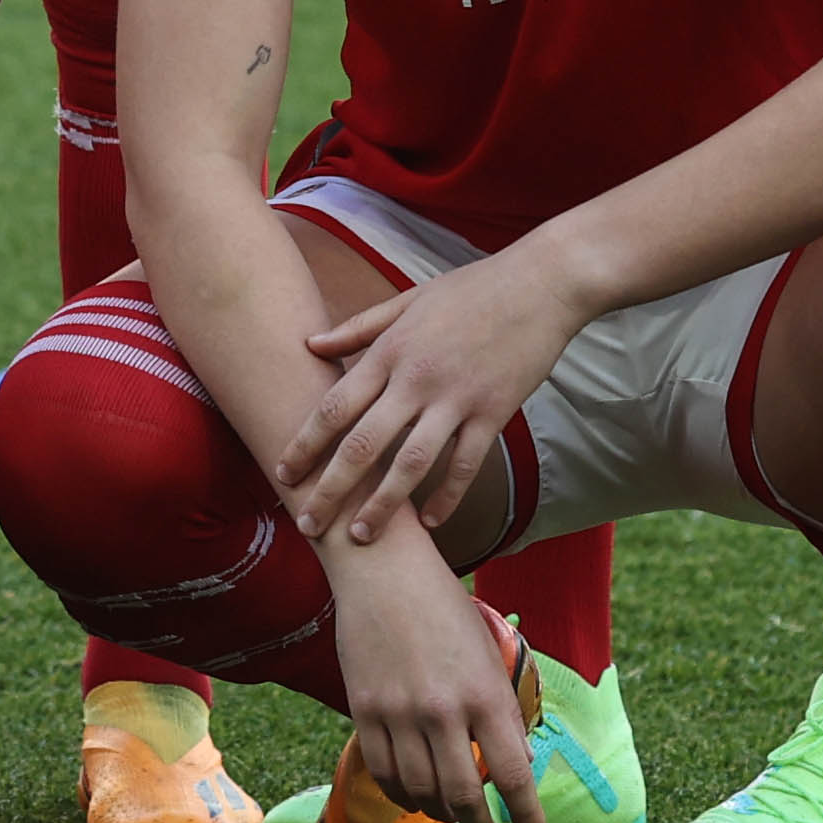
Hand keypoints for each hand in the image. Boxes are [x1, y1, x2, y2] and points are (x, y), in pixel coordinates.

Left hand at [278, 249, 581, 544]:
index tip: (283, 473)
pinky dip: (447, 497)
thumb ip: (358, 328)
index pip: (334, 406)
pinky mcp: (494, 414)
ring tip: (359, 537)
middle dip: (330, 489)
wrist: (539, 286)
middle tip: (307, 523)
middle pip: (362, 444)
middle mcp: (416, 380)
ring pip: (411, 464)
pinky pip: (465, 466)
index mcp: (390, 351)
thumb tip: (310, 344)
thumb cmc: (470, 290)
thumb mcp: (407, 300)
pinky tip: (430, 524)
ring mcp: (456, 399)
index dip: (304, 444)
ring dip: (383, 505)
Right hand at [331, 543, 544, 822]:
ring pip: (421, 790)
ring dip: (440, 812)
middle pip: (464, 795)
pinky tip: (414, 795)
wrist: (383, 569)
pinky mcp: (363, 709)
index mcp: (485, 694)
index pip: (513, 774)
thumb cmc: (444, 607)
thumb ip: (503, 711)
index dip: (527, 814)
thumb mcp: (488, 654)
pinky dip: (402, 794)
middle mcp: (442, 710)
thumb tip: (519, 764)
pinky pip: (383, 772)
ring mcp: (398, 712)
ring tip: (451, 812)